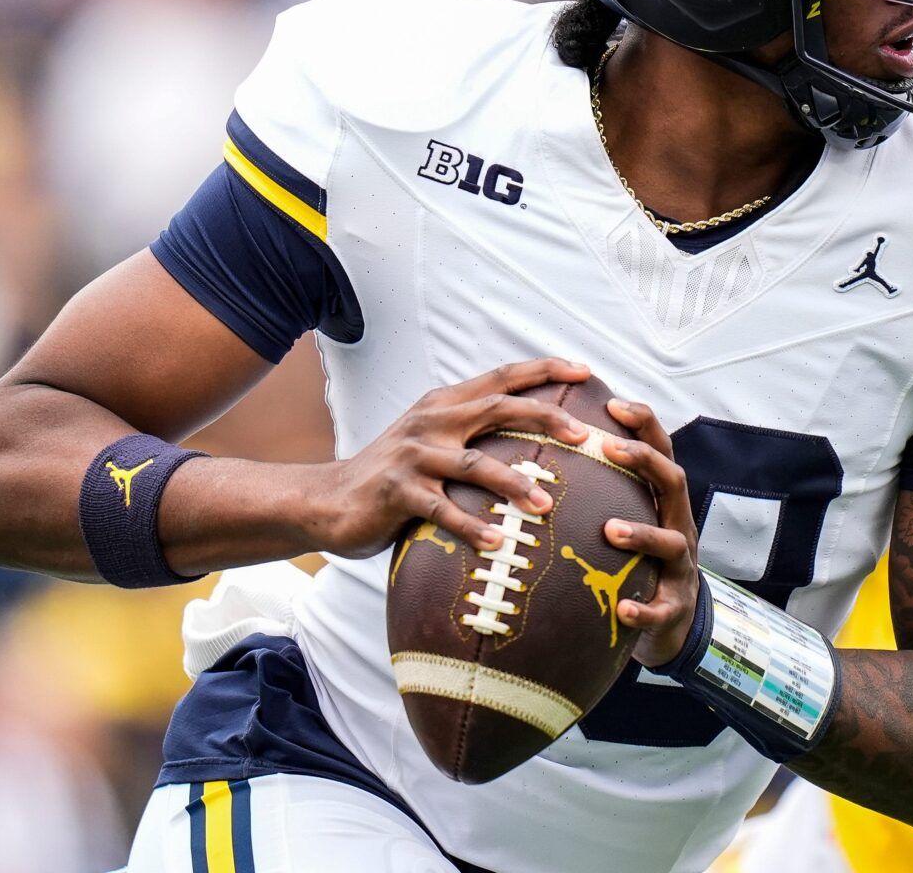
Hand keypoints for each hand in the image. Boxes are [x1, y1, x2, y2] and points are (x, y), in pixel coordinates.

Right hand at [300, 358, 595, 558]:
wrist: (328, 500)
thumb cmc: (397, 476)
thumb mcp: (434, 442)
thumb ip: (473, 432)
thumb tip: (536, 439)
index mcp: (445, 404)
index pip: (502, 377)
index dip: (543, 370)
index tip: (584, 370)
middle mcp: (432, 421)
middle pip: (498, 408)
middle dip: (545, 417)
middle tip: (584, 434)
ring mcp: (414, 455)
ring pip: (475, 463)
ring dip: (514, 484)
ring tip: (546, 506)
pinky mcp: (397, 491)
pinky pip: (442, 509)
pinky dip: (471, 527)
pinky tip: (497, 543)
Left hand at [597, 397, 699, 667]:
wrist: (672, 620)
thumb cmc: (638, 559)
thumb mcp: (626, 516)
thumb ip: (600, 489)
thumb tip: (543, 450)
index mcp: (663, 500)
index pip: (661, 450)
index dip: (643, 424)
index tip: (613, 404)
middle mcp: (678, 524)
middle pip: (674, 482)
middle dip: (646, 461)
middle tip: (611, 448)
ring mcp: (681, 566)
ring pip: (672, 542)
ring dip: (642, 534)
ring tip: (610, 530)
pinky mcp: (676, 606)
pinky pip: (663, 608)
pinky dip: (645, 608)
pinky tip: (623, 609)